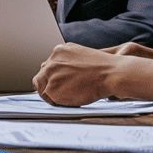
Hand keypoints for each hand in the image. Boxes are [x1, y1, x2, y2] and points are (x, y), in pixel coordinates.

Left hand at [33, 43, 152, 105]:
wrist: (110, 73)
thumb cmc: (102, 68)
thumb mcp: (81, 56)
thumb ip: (68, 62)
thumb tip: (62, 75)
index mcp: (59, 50)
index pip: (47, 66)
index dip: (52, 78)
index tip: (59, 85)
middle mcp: (51, 60)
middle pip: (41, 76)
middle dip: (49, 86)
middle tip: (61, 94)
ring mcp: (50, 73)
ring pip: (43, 88)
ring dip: (52, 95)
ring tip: (68, 98)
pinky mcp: (51, 88)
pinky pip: (49, 99)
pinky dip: (57, 102)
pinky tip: (70, 100)